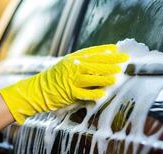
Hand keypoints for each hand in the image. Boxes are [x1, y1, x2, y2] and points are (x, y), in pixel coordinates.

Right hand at [0, 44, 128, 123]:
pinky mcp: (69, 93)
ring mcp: (71, 80)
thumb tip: (100, 62)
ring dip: (105, 77)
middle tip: (124, 62)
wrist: (37, 90)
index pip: (92, 52)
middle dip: (111, 62)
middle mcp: (73, 67)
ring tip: (116, 77)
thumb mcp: (66, 66)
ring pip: (91, 77)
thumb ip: (81, 63)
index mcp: (73, 59)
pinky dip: (94, 93)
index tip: (117, 50)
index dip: (106, 50)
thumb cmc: (54, 79)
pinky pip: (84, 93)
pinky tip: (103, 93)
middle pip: (95, 63)